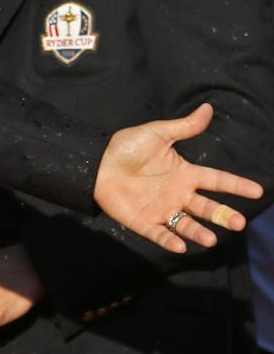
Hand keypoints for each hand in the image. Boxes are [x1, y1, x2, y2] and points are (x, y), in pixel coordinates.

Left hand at [94, 103, 260, 252]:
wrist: (95, 162)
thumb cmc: (126, 147)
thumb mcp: (156, 134)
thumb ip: (184, 127)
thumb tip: (208, 108)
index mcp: (184, 173)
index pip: (216, 180)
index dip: (236, 185)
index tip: (258, 190)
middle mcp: (178, 194)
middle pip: (207, 207)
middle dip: (223, 216)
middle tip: (238, 222)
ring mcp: (162, 209)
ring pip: (186, 224)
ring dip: (199, 232)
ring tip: (210, 239)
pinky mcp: (144, 221)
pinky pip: (160, 234)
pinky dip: (170, 240)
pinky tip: (180, 245)